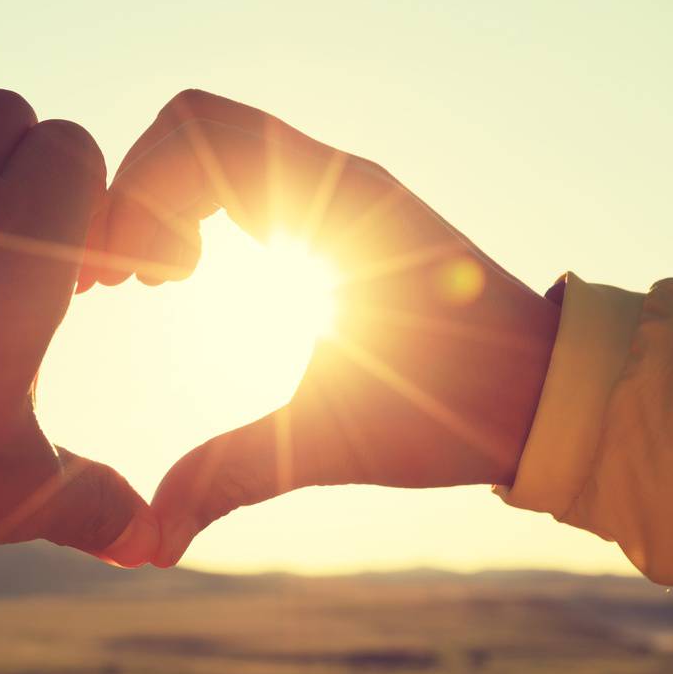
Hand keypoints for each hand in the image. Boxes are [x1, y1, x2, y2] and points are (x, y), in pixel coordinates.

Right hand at [88, 89, 560, 565]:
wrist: (550, 393)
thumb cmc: (454, 412)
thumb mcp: (327, 444)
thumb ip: (224, 481)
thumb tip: (142, 548)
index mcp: (334, 207)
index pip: (197, 137)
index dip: (138, 199)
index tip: (133, 289)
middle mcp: (334, 176)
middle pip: (191, 125)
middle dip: (136, 193)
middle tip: (122, 284)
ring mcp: (338, 184)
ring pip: (214, 137)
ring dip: (163, 196)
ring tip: (152, 282)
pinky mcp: (339, 205)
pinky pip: (244, 166)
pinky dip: (197, 202)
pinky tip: (193, 275)